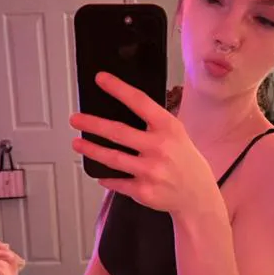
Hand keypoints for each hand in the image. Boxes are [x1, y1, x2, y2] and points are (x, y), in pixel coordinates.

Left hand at [70, 72, 216, 216]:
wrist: (197, 195)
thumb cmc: (184, 161)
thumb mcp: (177, 134)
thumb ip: (153, 123)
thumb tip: (120, 110)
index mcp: (168, 127)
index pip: (140, 102)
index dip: (118, 89)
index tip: (101, 79)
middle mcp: (160, 147)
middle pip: (118, 132)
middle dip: (93, 124)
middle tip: (75, 119)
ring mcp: (151, 171)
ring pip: (113, 158)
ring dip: (91, 150)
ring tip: (77, 144)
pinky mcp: (144, 191)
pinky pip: (118, 182)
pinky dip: (107, 177)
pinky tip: (100, 173)